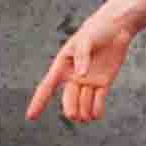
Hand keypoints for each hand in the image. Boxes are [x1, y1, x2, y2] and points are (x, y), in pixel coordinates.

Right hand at [27, 2, 140, 121]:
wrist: (115, 28)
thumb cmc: (95, 30)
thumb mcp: (86, 40)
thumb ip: (82, 56)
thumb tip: (80, 76)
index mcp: (63, 66)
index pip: (47, 87)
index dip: (38, 102)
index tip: (30, 117)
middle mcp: (73, 77)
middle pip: (68, 100)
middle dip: (70, 109)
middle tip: (73, 115)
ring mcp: (88, 82)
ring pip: (83, 104)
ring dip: (85, 111)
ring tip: (88, 112)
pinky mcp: (102, 84)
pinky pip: (97, 102)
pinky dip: (96, 110)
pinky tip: (96, 114)